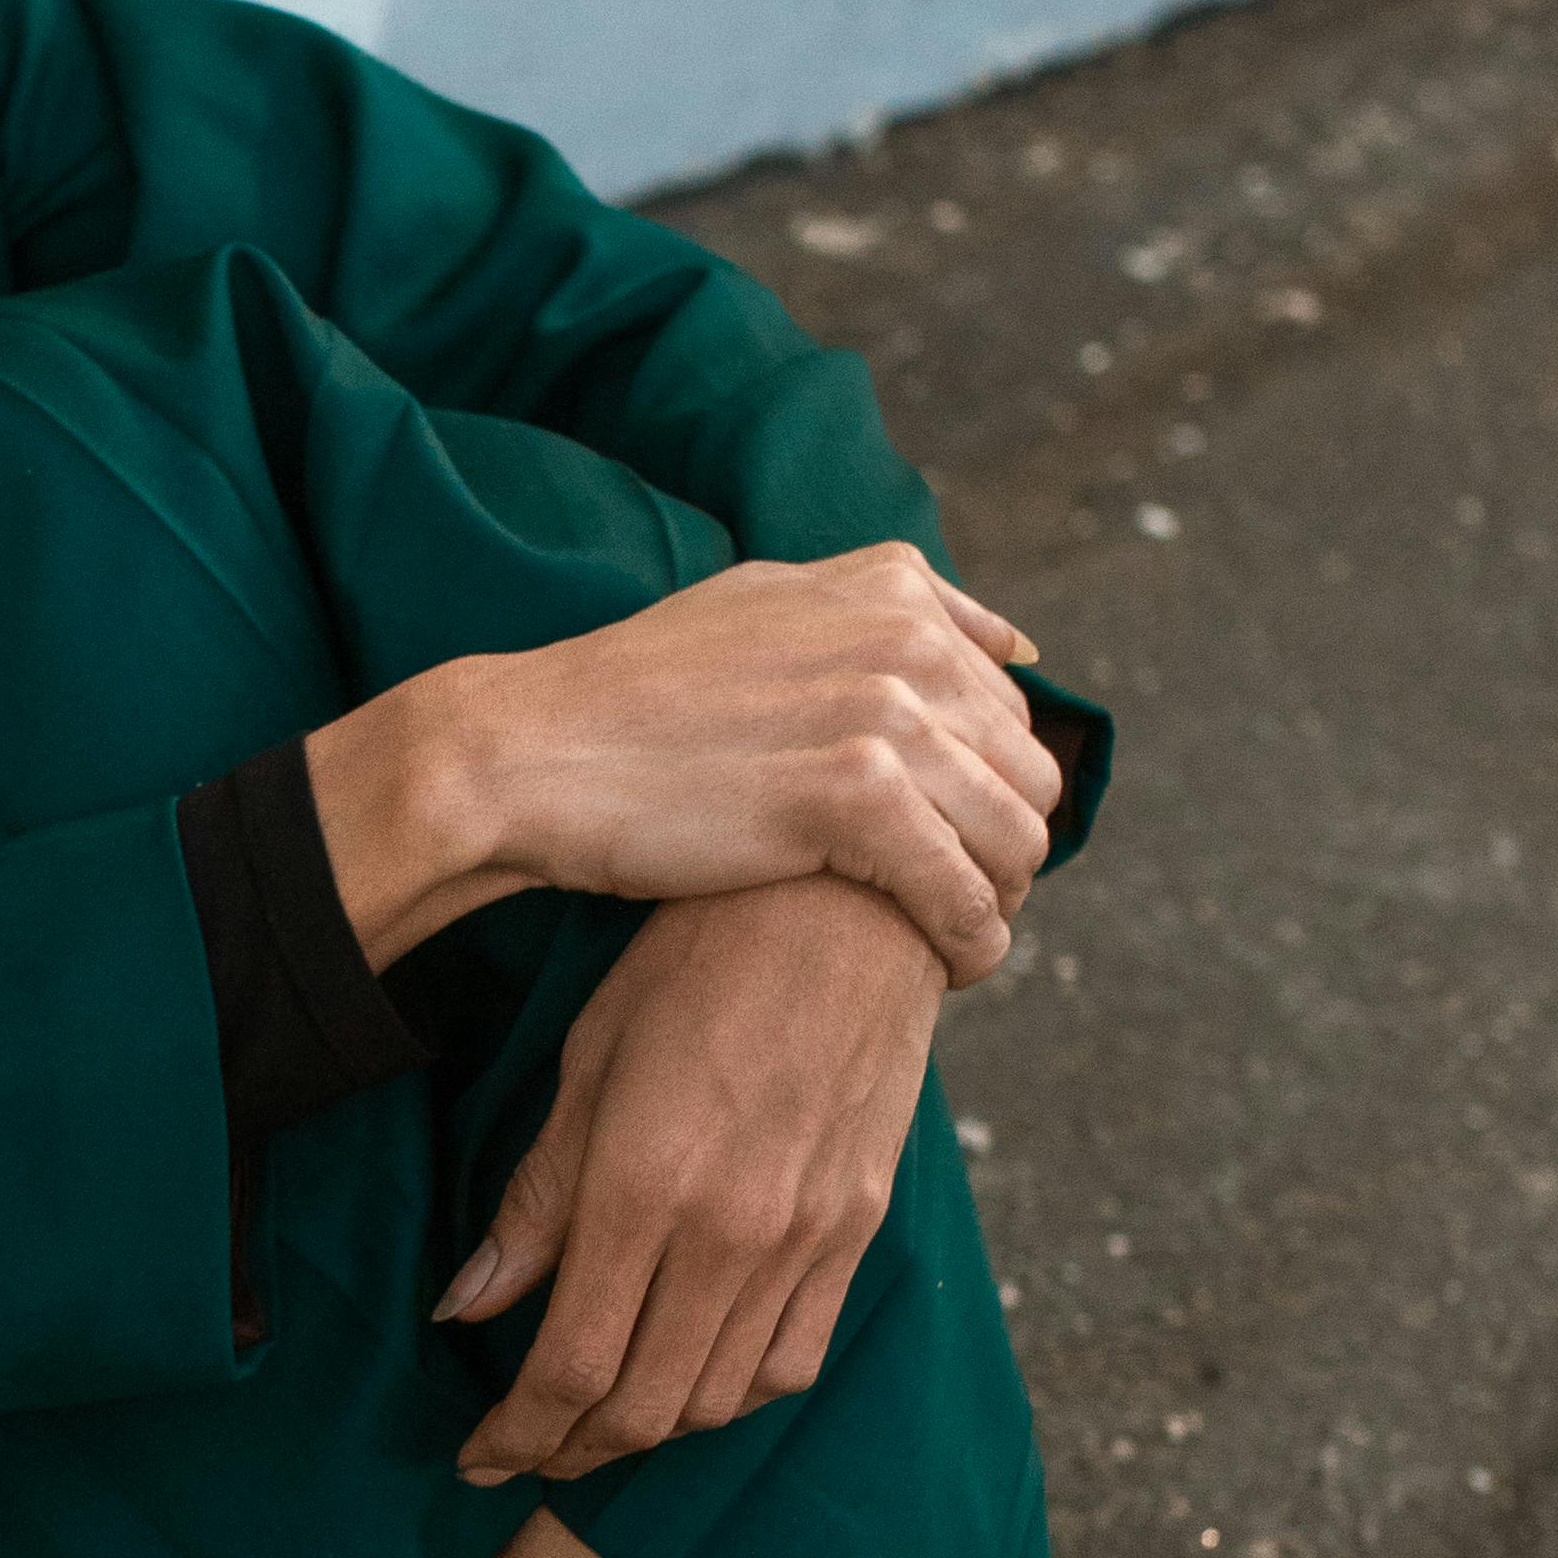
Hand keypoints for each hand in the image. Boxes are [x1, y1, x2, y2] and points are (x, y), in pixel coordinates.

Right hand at [308, 544, 1055, 989]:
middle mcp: (904, 638)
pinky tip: (946, 968)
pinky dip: (971, 942)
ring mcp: (885, 713)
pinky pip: (965, 890)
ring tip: (952, 944)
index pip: (1009, 704)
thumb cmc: (628, 697)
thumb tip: (1011, 644)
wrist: (529, 753)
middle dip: (1004, 850)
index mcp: (891, 589)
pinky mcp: (857, 795)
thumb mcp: (761, 606)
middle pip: (1028, 772)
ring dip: (999, 905)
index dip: (988, 785)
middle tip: (952, 907)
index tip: (948, 839)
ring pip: (1017, 837)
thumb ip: (881, 609)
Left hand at [442, 880, 947, 1487]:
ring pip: (716, 1399)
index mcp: (643, 1185)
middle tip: (521, 1452)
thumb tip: (466, 1307)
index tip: (476, 1454)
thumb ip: (536, 1202)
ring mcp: (804, 1237)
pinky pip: (793, 1360)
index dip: (515, 1433)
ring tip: (592, 1425)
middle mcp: (729, 1230)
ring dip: (645, 1432)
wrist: (853, 903)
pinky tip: (689, 1382)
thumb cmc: (697, 959)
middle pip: (641, 1406)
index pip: (569, 1367)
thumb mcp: (589, 1063)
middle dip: (567, 1451)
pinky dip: (731, 1396)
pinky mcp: (857, 1229)